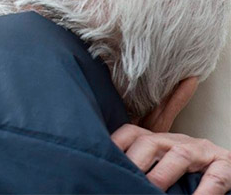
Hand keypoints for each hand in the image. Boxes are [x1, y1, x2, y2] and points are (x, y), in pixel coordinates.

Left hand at [112, 124, 230, 194]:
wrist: (228, 169)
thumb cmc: (189, 173)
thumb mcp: (162, 165)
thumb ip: (143, 169)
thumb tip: (117, 181)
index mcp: (158, 141)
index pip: (132, 133)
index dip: (116, 144)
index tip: (103, 159)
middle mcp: (176, 141)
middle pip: (150, 141)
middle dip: (136, 161)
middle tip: (126, 181)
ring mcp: (201, 150)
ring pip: (179, 154)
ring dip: (163, 174)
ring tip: (154, 190)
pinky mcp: (225, 164)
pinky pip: (215, 175)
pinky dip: (205, 191)